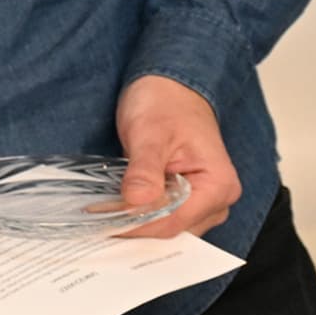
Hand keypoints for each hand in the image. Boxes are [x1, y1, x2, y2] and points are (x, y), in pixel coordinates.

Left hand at [112, 73, 239, 237]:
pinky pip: (164, 214)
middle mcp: (217, 199)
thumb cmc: (166, 103)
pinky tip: (118, 206)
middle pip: (172, 228)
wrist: (172, 86)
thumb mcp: (149, 133)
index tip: (103, 221)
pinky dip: (141, 212)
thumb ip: (144, 170)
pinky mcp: (187, 197)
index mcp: (218, 186)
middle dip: (135, 225)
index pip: (175, 221)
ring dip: (136, 221)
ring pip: (167, 224)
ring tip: (104, 212)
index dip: (138, 224)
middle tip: (97, 218)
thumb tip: (136, 202)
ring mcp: (204, 200)